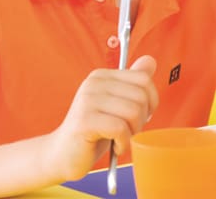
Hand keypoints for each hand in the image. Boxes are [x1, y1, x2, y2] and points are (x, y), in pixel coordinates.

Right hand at [45, 55, 158, 180]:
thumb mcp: (118, 105)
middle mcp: (94, 83)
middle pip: (141, 97)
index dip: (151, 101)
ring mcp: (87, 100)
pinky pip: (120, 129)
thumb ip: (133, 83)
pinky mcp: (85, 121)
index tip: (139, 116)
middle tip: (128, 131)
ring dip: (133, 132)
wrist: (64, 156)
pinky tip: (116, 147)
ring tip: (120, 139)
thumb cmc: (95, 132)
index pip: (143, 79)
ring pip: (133, 112)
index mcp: (102, 75)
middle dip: (141, 119)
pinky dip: (124, 142)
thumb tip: (150, 60)